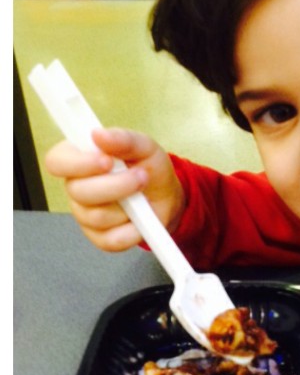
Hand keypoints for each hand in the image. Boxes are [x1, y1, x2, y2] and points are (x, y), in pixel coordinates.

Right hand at [45, 127, 184, 251]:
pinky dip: (133, 230)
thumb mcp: (145, 147)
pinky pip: (112, 239)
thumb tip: (99, 134)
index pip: (57, 161)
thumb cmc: (150, 168)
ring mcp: (86, 215)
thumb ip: (124, 139)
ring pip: (97, 216)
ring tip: (144, 195)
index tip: (106, 161)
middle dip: (116, 185)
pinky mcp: (101, 238)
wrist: (168, 197)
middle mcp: (76, 188)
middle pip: (79, 192)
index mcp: (79, 160)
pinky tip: (142, 219)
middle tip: (141, 176)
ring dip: (130, 206)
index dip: (77, 164)